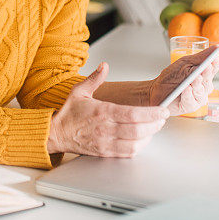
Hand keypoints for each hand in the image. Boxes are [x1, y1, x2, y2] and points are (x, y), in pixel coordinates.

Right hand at [47, 62, 169, 157]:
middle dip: (155, 124)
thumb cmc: (69, 114)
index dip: (151, 113)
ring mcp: (105, 142)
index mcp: (102, 111)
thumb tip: (104, 66)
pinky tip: (143, 139)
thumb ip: (95, 78)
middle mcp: (105, 128)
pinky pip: (127, 153)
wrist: (56, 133)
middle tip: (162, 118)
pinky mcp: (105, 152)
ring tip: (154, 128)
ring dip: (149, 137)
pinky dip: (139, 147)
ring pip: (135, 143)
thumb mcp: (79, 91)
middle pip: (138, 130)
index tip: (162, 110)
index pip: (133, 114)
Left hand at [148, 46, 218, 115]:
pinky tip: (186, 89)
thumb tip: (216, 47)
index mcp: (203, 75)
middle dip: (207, 74)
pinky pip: (191, 100)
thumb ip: (201, 57)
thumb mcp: (185, 63)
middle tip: (206, 68)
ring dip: (197, 84)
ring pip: (201, 91)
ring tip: (194, 79)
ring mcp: (197, 97)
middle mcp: (202, 87)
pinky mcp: (190, 106)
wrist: (156, 89)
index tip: (215, 59)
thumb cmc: (171, 76)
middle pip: (208, 80)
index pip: (213, 69)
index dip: (215, 64)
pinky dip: (188, 94)